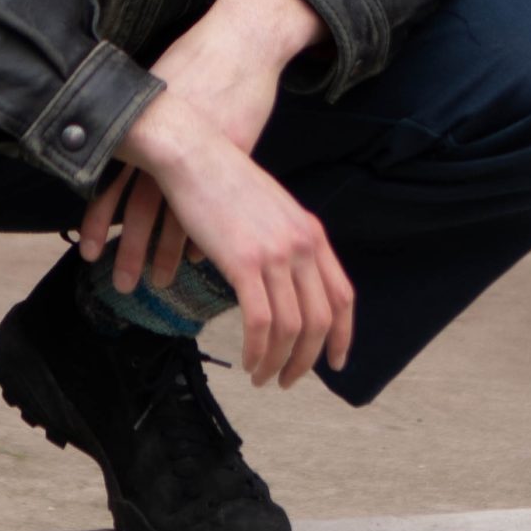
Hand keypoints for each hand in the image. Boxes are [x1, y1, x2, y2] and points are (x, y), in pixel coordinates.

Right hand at [80, 0, 349, 388]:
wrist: (187, 150)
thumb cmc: (216, 177)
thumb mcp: (263, 207)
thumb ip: (279, 238)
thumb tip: (278, 276)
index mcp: (310, 231)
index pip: (342, 294)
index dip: (343, 334)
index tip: (337, 362)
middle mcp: (302, 243)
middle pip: (322, 318)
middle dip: (309, 359)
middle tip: (290, 380)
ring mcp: (276, 253)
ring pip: (294, 327)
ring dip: (281, 362)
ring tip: (265, 378)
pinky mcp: (245, 261)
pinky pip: (262, 322)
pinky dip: (259, 351)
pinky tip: (248, 363)